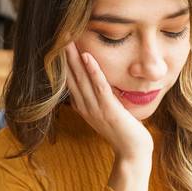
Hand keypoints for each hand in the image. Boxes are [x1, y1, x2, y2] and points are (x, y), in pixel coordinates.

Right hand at [65, 43, 153, 161]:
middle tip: (59, 37)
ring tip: (68, 42)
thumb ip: (102, 100)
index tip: (60, 47)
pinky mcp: (109, 110)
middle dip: (65, 58)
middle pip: (72, 78)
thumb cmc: (124, 133)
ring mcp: (96, 109)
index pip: (70, 82)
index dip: (64, 65)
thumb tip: (100, 85)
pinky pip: (99, 87)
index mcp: (84, 108)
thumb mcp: (108, 114)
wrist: (133, 153)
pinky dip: (93, 71)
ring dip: (75, 60)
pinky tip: (88, 57)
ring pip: (82, 80)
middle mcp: (86, 108)